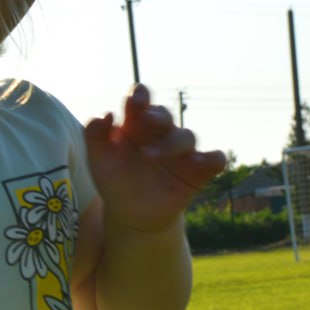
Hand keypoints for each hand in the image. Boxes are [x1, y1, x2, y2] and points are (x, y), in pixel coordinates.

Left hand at [85, 85, 226, 232]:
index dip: (140, 96)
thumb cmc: (114, 179)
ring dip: (171, 144)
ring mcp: (181, 151)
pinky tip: (201, 162)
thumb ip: (94, 134)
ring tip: (149, 156)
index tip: (135, 101)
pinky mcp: (198, 170)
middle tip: (145, 121)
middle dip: (156, 116)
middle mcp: (160, 133)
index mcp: (136, 124)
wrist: (131, 213)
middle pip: (164, 115)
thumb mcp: (98, 158)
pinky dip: (213, 158)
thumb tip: (106, 114)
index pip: (140, 102)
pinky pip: (215, 159)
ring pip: (186, 136)